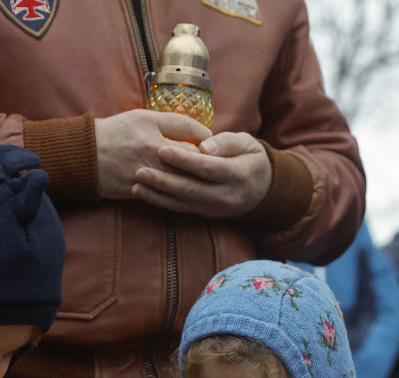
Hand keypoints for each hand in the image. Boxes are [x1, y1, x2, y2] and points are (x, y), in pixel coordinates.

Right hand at [94, 109, 210, 200]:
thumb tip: (203, 133)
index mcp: (153, 130)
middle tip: (221, 167)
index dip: (209, 142)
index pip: (193, 134)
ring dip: (197, 182)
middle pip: (191, 161)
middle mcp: (151, 152)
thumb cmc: (114, 132)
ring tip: (209, 182)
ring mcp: (145, 174)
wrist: (83, 155)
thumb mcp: (142, 117)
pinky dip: (180, 196)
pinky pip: (166, 196)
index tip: (216, 147)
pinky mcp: (138, 191)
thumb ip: (173, 123)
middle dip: (208, 165)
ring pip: (181, 181)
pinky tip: (190, 195)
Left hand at [131, 132, 272, 218]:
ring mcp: (214, 209)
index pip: (206, 168)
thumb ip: (227, 142)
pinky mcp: (204, 214)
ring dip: (157, 196)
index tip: (162, 150)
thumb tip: (205, 145)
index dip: (184, 160)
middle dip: (163, 181)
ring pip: (182, 203)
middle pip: (190, 189)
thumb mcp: (247, 143)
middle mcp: (225, 196)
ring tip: (136, 186)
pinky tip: (144, 195)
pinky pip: (181, 209)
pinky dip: (161, 203)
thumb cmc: (251, 158)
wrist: (263, 189)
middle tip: (140, 171)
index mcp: (237, 175)